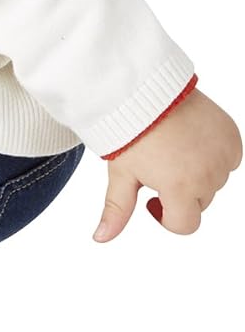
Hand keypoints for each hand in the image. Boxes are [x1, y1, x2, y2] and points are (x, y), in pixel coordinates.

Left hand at [93, 87, 241, 240]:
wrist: (146, 93)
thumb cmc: (130, 134)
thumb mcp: (121, 175)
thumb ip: (116, 211)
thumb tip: (100, 238)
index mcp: (181, 188)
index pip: (185, 225)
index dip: (166, 217)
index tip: (152, 200)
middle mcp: (209, 175)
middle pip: (200, 203)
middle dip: (180, 193)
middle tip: (158, 167)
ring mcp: (225, 155)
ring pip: (215, 182)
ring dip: (198, 175)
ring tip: (172, 153)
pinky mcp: (234, 137)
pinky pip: (228, 159)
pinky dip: (213, 157)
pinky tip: (189, 143)